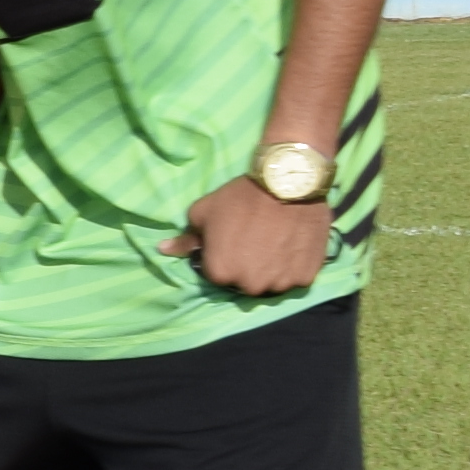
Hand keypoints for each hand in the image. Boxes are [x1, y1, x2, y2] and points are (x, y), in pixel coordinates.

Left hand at [174, 179, 334, 300]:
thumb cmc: (240, 198)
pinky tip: (292, 246)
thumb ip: (186, 238)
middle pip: (245, 283)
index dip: (221, 258)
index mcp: (220, 273)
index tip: (229, 243)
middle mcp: (250, 285)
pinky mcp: (307, 276)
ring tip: (275, 244)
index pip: (216, 274)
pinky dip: (294, 267)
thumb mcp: (203, 213)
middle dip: (246, 268)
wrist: (288, 184)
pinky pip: (297, 278)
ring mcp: (281, 283)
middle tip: (254, 243)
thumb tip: (163, 250)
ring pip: (272, 283)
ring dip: (271, 270)